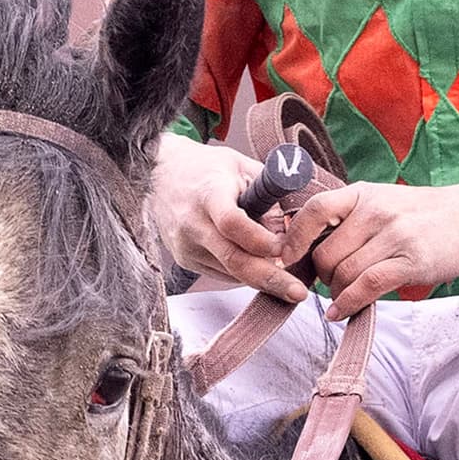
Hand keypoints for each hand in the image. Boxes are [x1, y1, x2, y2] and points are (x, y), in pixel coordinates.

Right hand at [150, 134, 309, 302]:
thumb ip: (269, 194)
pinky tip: (258, 264)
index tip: (285, 250)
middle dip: (269, 279)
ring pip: (230, 272)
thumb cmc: (206, 168)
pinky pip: (221, 273)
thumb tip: (292, 229)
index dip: (260, 240)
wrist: (159, 174)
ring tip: (287, 275)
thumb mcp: (242, 167)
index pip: (232, 223)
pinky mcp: (184, 259)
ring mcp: (186, 246)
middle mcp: (193, 223)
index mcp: (208, 194)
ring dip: (260, 277)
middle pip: (232, 260)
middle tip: (298, 292)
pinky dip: (244, 273)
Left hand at [279, 182, 458, 320]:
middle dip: (322, 277)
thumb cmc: (418, 215)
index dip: (294, 238)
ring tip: (345, 296)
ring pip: (345, 273)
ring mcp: (393, 235)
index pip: (315, 210)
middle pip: (325, 254)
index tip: (285, 258)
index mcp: (361, 194)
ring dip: (338, 293)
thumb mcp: (380, 202)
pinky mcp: (410, 260)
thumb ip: (348, 220)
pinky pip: (367, 286)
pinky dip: (349, 304)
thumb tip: (306, 248)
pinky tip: (343, 312)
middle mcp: (375, 211)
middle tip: (332, 284)